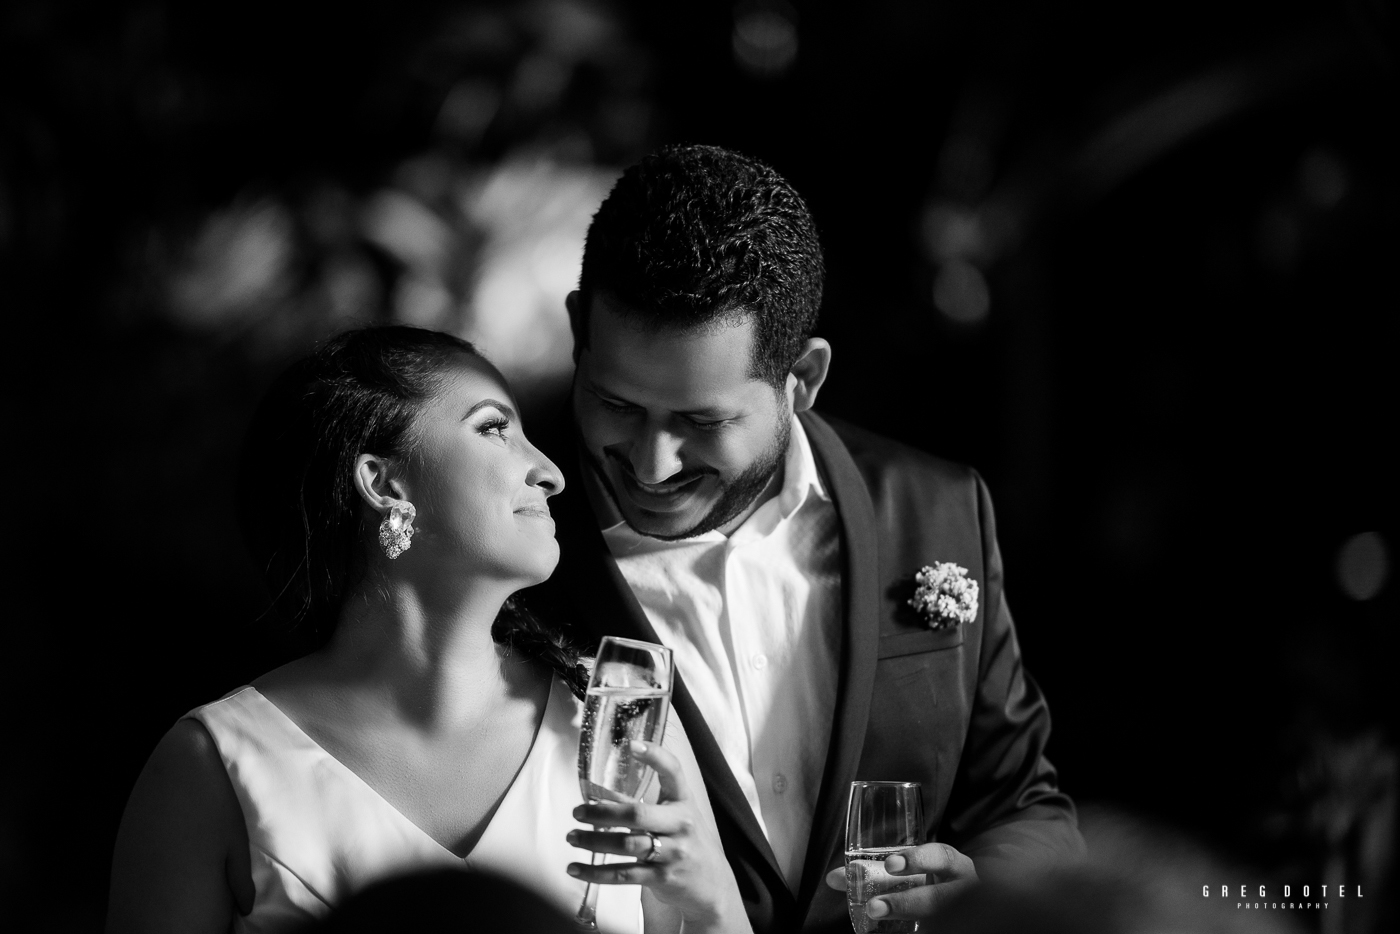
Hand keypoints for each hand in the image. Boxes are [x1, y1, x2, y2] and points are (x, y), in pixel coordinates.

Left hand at [567, 740, 744, 929]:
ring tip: (572, 837)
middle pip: (638, 814)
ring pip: (627, 845)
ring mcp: (674, 853)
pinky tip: (576, 869)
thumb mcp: (673, 816)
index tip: (632, 745)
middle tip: (578, 811)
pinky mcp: (663, 878)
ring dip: (593, 841)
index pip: (673, 772)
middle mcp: (681, 824)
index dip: (655, 756)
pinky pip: (624, 874)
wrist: (712, 884)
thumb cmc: (687, 841)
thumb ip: (643, 803)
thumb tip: (601, 795)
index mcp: (684, 801)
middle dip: (603, 812)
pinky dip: (596, 872)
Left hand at [825, 842, 977, 922]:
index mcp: (953, 865)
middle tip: (874, 907)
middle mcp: (962, 889)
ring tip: (877, 918)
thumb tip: (832, 879)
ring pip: (938, 921)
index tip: (890, 865)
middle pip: (939, 898)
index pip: (941, 856)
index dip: (917, 859)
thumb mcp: (911, 870)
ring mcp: (961, 914)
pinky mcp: (953, 928)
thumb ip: (874, 872)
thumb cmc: (930, 880)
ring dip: (906, 920)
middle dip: (905, 903)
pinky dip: (912, 933)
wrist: (964, 903)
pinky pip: (936, 931)